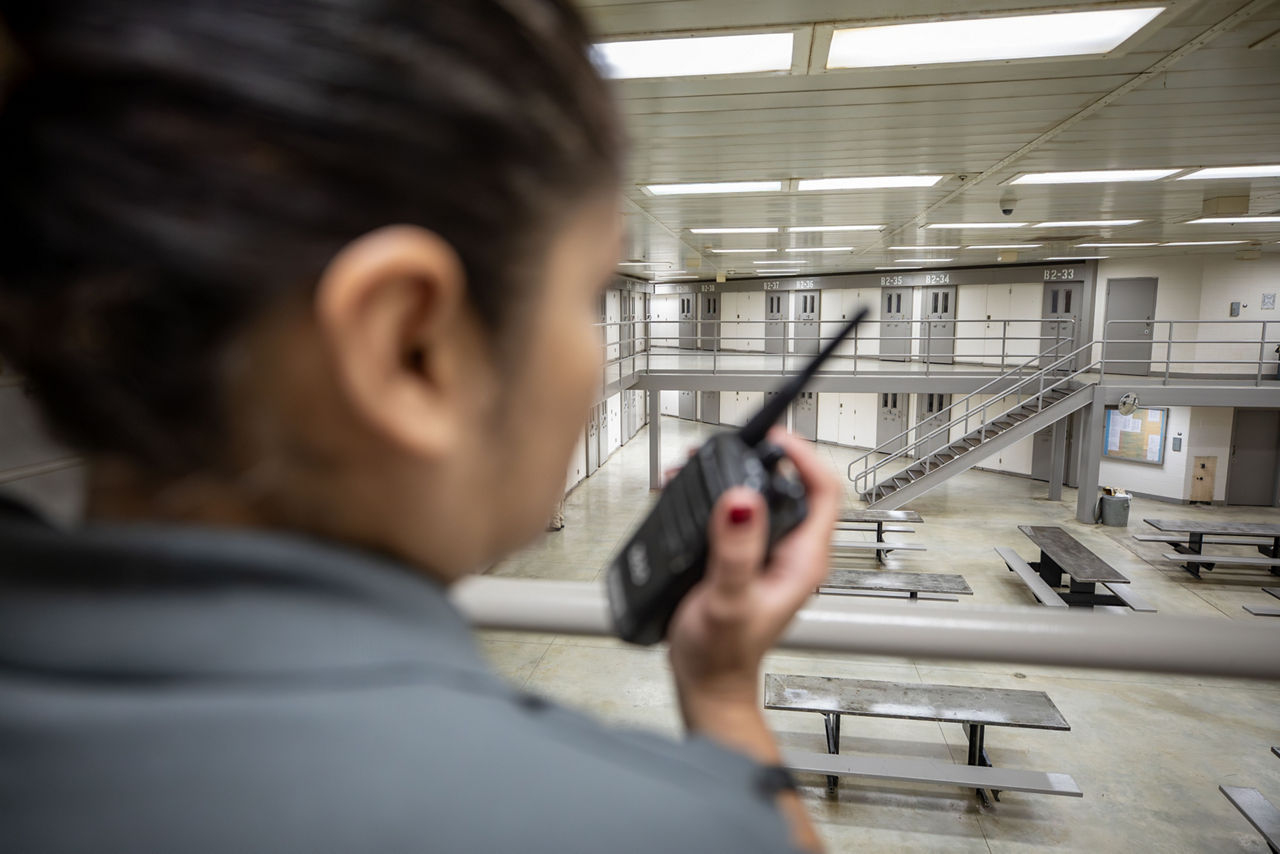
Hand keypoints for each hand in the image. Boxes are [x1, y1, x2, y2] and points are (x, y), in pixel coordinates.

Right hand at [666, 428, 838, 719]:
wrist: (706, 682)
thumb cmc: (722, 656)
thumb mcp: (728, 599)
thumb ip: (736, 550)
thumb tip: (742, 501)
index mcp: (803, 560)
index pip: (824, 489)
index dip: (803, 455)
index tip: (774, 437)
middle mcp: (790, 552)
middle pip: (790, 484)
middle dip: (758, 459)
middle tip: (728, 448)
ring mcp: (767, 553)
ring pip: (761, 497)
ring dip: (732, 478)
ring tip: (701, 467)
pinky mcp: (743, 556)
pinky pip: (737, 514)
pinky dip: (715, 498)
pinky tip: (688, 496)